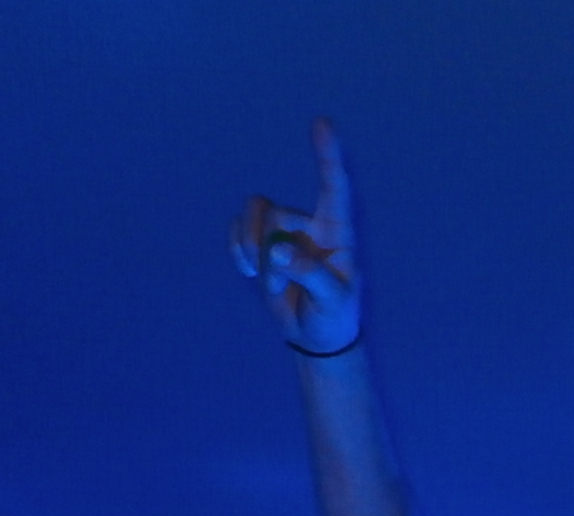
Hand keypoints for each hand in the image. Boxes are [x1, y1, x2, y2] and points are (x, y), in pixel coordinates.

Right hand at [232, 119, 360, 354]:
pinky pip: (237, 230)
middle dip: (265, 250)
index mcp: (337, 231)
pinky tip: (247, 271)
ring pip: (253, 217)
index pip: (334, 186)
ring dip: (250, 250)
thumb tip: (278, 250)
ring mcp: (284, 232)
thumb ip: (310, 273)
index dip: (328, 155)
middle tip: (279, 285)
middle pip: (273, 212)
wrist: (316, 335)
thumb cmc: (335, 315)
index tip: (322, 122)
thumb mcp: (333, 299)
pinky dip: (236, 249)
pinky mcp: (262, 245)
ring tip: (268, 284)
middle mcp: (310, 224)